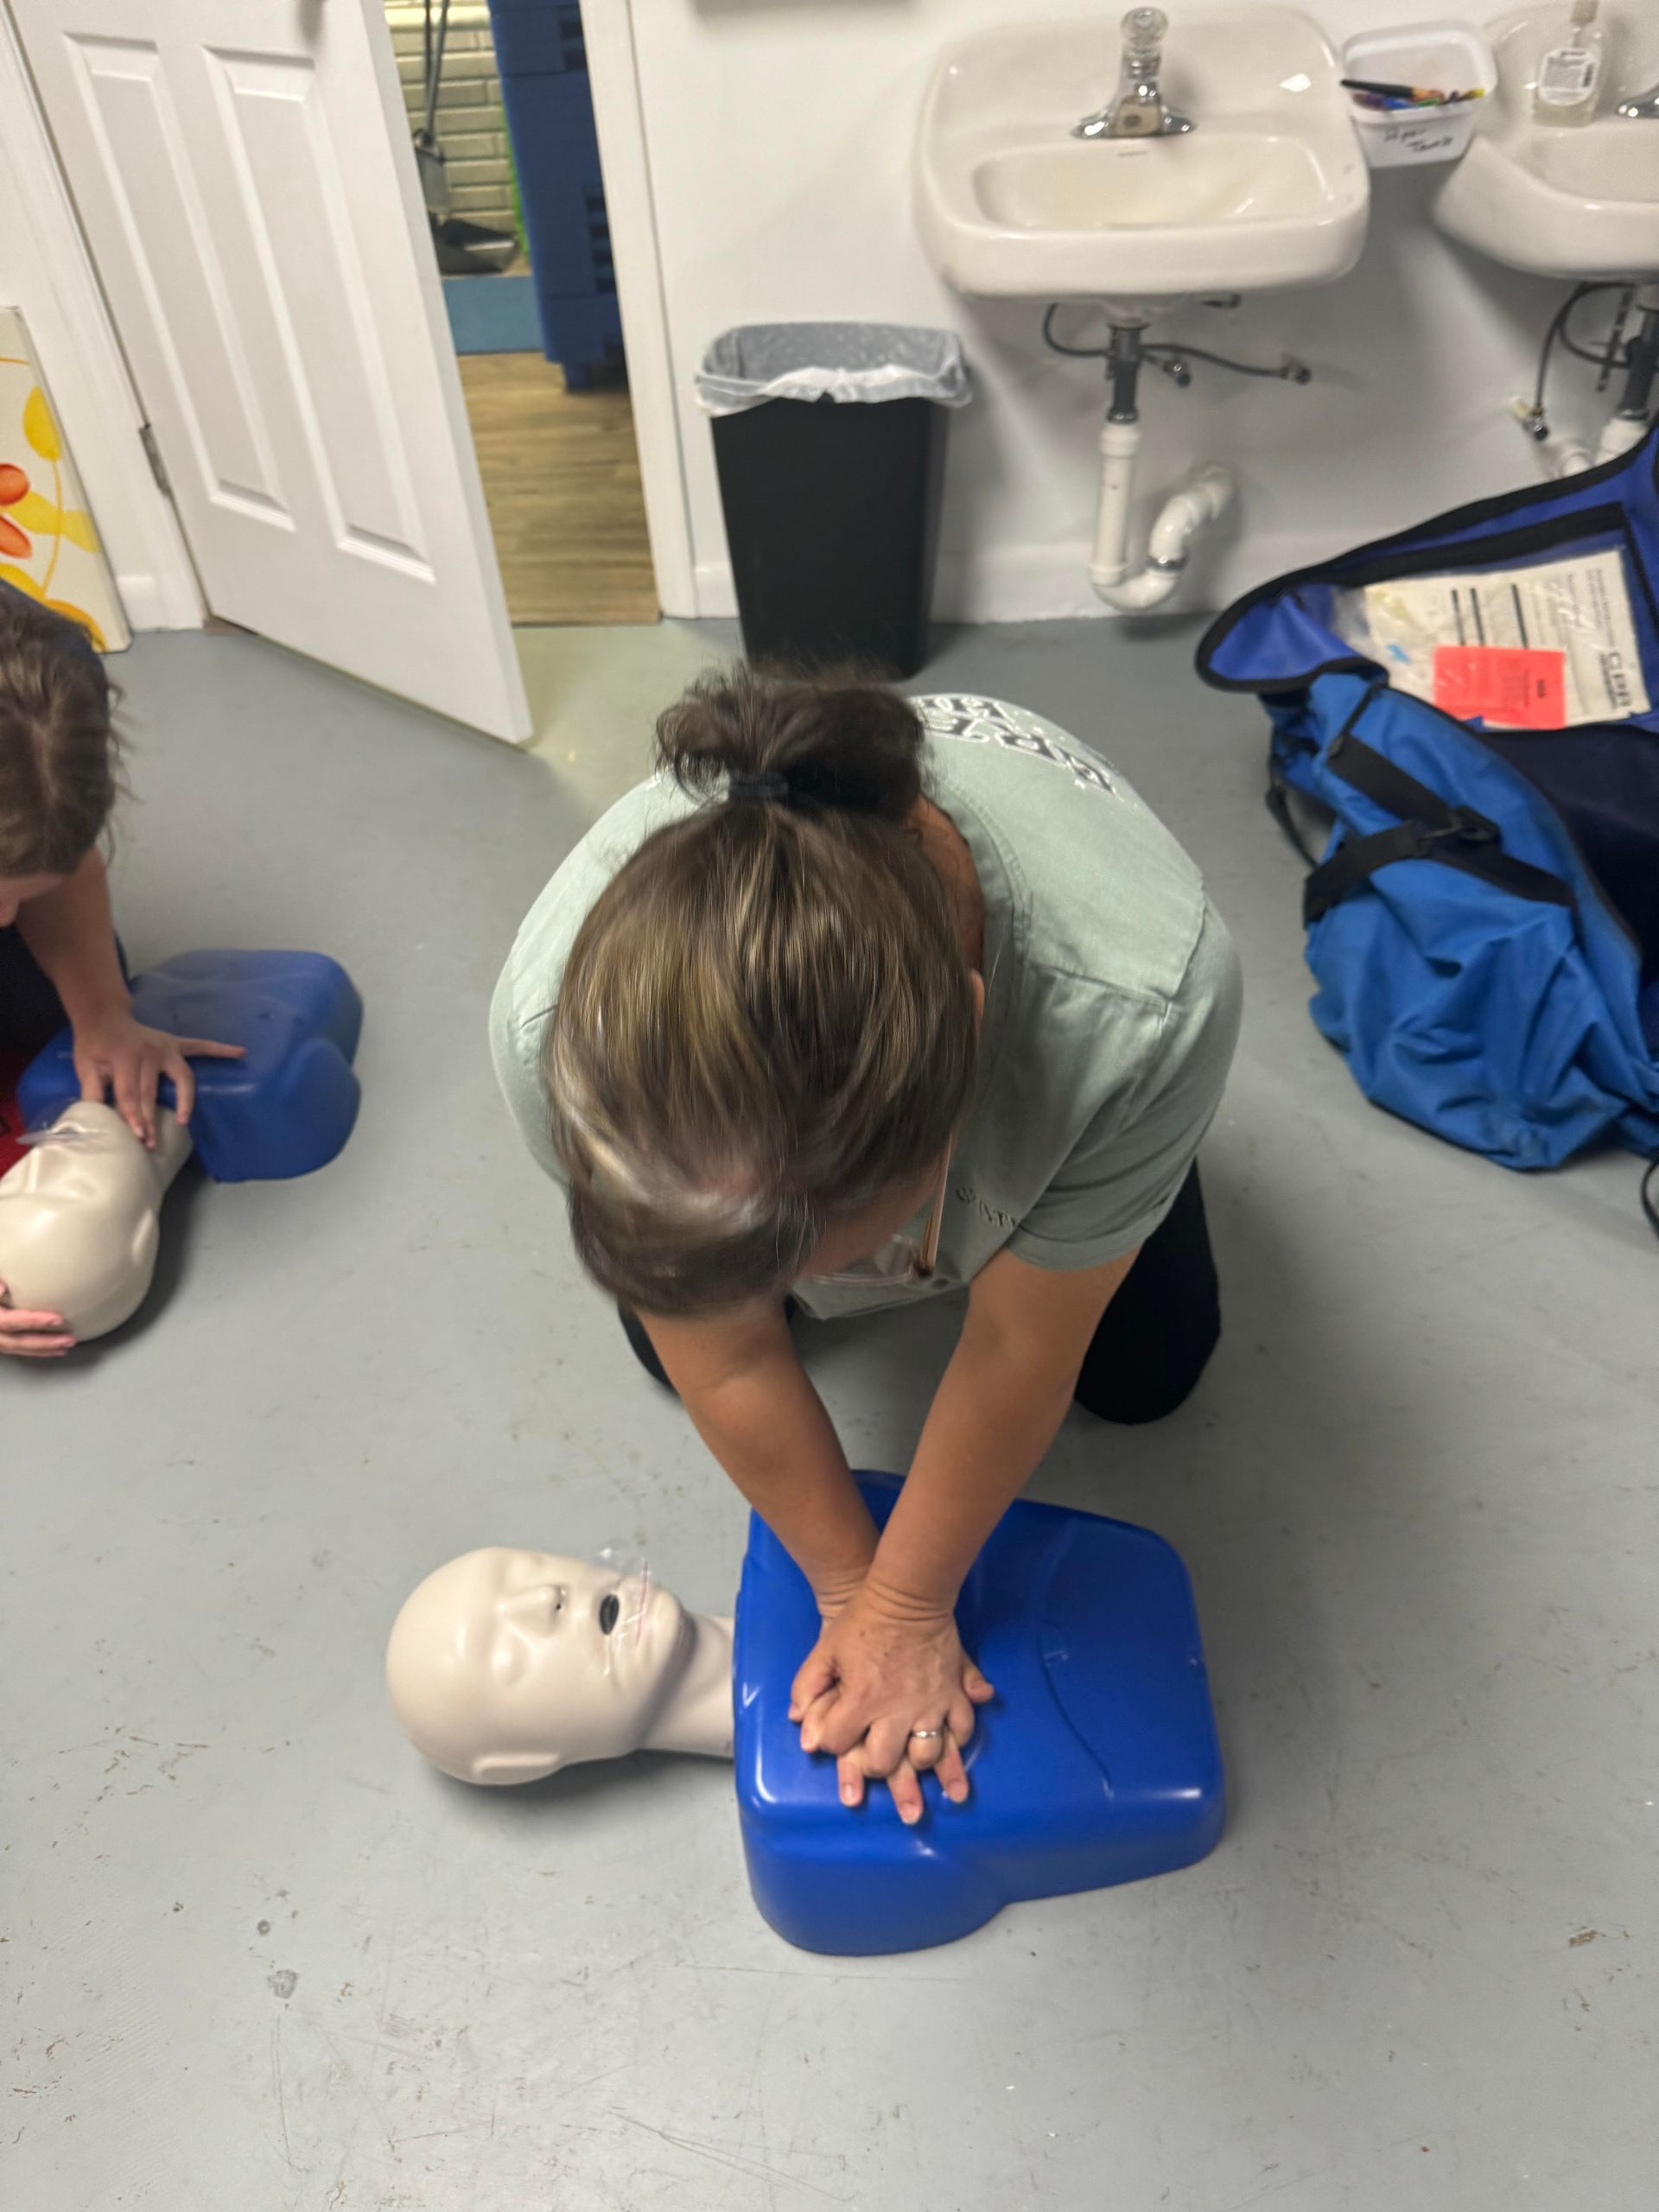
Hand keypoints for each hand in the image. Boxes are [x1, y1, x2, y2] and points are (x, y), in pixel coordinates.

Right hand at [0, 1283, 74, 1358]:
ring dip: (44, 1349)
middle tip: (69, 1339)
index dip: (33, 1321)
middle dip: (45, 1342)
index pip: (11, 1321)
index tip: (57, 1319)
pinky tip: (55, 1350)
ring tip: (68, 1345)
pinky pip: (18, 1350)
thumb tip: (3, 1288)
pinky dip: (37, 1351)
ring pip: (19, 1349)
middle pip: (18, 1341)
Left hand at [72, 1010, 244, 1144]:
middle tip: (152, 1143)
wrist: (104, 1017)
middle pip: (153, 1090)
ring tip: (183, 1120)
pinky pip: (201, 1046)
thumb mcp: (85, 1067)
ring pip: (182, 1076)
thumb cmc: (94, 1045)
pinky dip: (221, 1049)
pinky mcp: (176, 1044)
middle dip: (151, 1118)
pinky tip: (240, 1052)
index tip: (138, 1136)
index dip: (133, 1115)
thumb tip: (96, 1121)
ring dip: (184, 1100)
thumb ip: (92, 1093)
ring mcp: (167, 1047)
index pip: (131, 1091)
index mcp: (125, 1056)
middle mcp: (150, 1050)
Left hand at [789, 1581, 994, 1822]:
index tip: (835, 1733)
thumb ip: (806, 1689)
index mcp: (861, 1699)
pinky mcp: (954, 1692)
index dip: (831, 1741)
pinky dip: (957, 1739)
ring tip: (910, 1755)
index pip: (837, 1743)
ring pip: (927, 1755)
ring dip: (916, 1761)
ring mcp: (930, 1703)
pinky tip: (947, 1740)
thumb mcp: (824, 1650)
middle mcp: (897, 1709)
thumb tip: (804, 1735)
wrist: (907, 1595)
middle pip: (883, 1762)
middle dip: (873, 1765)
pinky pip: (963, 1728)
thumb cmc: (861, 1621)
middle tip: (874, 1756)